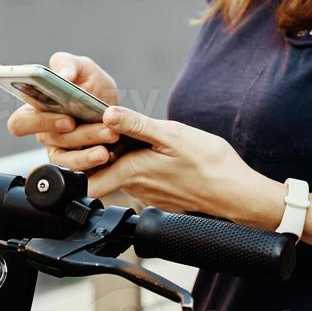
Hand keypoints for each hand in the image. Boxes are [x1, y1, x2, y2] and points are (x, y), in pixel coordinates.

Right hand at [5, 52, 120, 171]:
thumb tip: (63, 75)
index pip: (19, 122)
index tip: (58, 112)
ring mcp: (61, 150)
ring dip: (87, 141)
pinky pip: (78, 169)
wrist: (120, 111)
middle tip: (74, 122)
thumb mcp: (84, 68)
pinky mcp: (77, 164)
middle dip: (59, 129)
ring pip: (65, 154)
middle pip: (42, 138)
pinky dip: (92, 160)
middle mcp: (45, 132)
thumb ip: (68, 64)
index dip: (35, 120)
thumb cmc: (93, 87)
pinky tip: (107, 152)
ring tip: (109, 133)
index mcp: (37, 109)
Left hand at [86, 106, 282, 227]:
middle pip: (102, 172)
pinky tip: (155, 153)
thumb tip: (107, 114)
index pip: (86, 179)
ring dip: (121, 157)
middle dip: (98, 153)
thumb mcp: (172, 135)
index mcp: (131, 171)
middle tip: (106, 131)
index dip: (76, 161)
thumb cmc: (208, 164)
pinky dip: (140, 165)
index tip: (79, 138)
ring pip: (122, 174)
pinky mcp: (161, 196)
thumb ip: (136, 125)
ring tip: (130, 136)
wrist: (235, 193)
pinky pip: (141, 179)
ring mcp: (148, 194)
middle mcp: (135, 187)